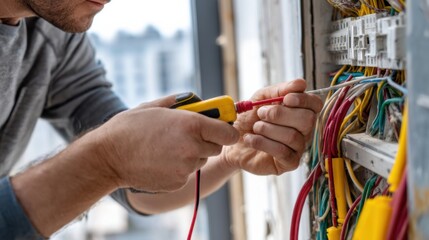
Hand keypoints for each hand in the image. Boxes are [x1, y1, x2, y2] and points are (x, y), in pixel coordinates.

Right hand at [89, 95, 239, 191]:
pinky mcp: (177, 182)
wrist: (108, 156)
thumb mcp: (155, 106)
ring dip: (192, 154)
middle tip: (188, 136)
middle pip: (217, 147)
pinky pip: (187, 173)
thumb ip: (182, 102)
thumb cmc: (130, 127)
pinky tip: (160, 161)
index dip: (227, 131)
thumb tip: (198, 101)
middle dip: (207, 141)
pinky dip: (179, 168)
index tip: (222, 129)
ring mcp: (185, 168)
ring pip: (201, 160)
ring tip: (168, 148)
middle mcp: (192, 147)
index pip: (228, 133)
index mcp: (191, 125)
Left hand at [223, 79, 322, 174]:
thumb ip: (279, 90)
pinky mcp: (289, 163)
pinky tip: (251, 139)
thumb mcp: (260, 98)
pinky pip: (283, 151)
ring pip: (292, 136)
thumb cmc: (249, 118)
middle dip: (280, 114)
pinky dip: (263, 143)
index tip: (285, 99)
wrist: (232, 140)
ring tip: (254, 128)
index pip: (315, 104)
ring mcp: (298, 148)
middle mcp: (304, 130)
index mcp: (301, 112)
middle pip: (307, 120)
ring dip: (267, 129)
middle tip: (261, 114)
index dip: (303, 100)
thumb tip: (300, 84)